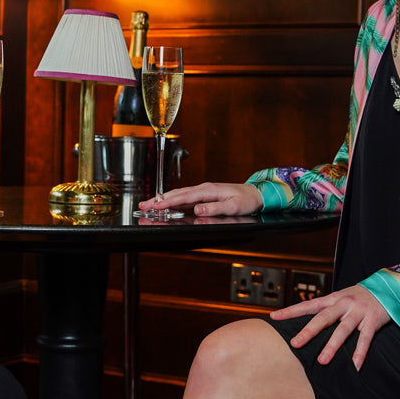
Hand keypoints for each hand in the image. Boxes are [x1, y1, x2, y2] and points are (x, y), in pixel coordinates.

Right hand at [138, 182, 261, 216]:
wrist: (256, 194)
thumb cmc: (246, 200)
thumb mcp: (233, 206)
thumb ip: (215, 208)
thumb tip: (197, 210)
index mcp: (209, 190)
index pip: (185, 196)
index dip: (169, 201)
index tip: (157, 206)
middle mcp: (204, 188)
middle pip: (178, 194)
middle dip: (160, 199)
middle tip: (144, 205)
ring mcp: (203, 191)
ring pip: (179, 194)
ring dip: (163, 199)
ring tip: (148, 204)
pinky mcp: (204, 195)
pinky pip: (185, 197)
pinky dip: (173, 200)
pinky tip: (165, 204)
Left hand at [271, 284, 390, 368]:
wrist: (391, 286)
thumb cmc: (362, 296)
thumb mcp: (343, 297)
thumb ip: (328, 310)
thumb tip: (308, 326)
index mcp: (334, 298)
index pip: (309, 305)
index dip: (291, 311)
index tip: (274, 317)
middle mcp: (344, 304)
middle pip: (323, 318)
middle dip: (308, 331)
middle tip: (295, 344)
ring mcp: (359, 312)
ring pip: (343, 330)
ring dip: (332, 346)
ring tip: (323, 361)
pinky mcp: (373, 320)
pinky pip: (365, 339)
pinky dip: (360, 353)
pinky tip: (355, 366)